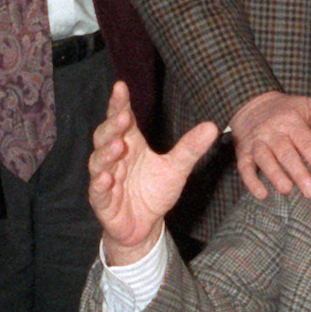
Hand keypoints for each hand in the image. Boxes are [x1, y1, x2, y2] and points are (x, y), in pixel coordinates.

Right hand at [90, 80, 219, 263]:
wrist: (144, 225)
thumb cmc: (154, 191)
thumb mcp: (176, 169)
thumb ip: (190, 148)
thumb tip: (212, 126)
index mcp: (131, 145)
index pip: (122, 119)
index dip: (119, 103)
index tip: (120, 86)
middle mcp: (114, 158)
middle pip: (106, 136)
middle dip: (112, 126)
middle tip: (123, 116)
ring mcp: (105, 179)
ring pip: (99, 162)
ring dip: (106, 153)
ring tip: (118, 145)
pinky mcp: (102, 202)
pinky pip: (97, 191)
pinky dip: (101, 184)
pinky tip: (106, 178)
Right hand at [230, 90, 310, 199]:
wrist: (251, 102)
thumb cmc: (287, 109)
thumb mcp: (309, 105)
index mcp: (291, 121)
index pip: (306, 143)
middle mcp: (273, 131)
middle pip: (286, 153)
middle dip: (299, 173)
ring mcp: (256, 142)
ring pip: (265, 159)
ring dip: (275, 175)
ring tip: (287, 190)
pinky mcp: (243, 151)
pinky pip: (244, 166)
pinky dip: (251, 181)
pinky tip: (261, 194)